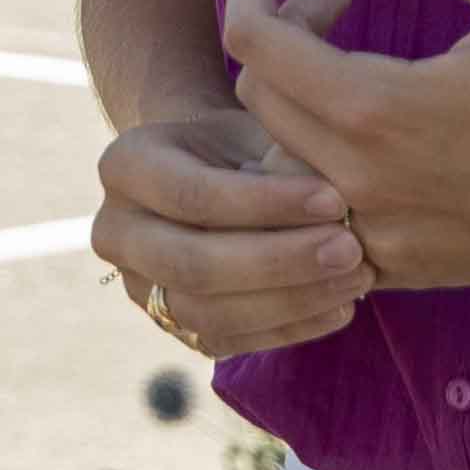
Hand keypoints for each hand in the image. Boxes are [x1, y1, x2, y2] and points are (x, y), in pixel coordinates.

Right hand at [95, 103, 372, 353]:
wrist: (209, 175)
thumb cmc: (240, 145)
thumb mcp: (254, 129)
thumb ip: (281, 155)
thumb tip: (331, 200)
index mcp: (125, 166)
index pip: (192, 195)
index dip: (265, 204)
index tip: (335, 200)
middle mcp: (115, 232)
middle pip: (192, 264)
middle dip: (279, 261)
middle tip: (350, 249)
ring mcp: (138, 287)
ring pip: (207, 313)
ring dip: (289, 302)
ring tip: (355, 278)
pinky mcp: (172, 327)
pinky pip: (227, 341)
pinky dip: (288, 329)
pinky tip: (339, 307)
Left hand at [216, 0, 469, 289]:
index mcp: (377, 109)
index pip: (251, 41)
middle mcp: (360, 181)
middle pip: (259, 95)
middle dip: (285, 31)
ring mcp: (377, 235)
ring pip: (278, 161)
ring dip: (297, 101)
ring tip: (350, 59)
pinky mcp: (399, 268)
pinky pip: (315, 219)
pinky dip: (321, 166)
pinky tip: (370, 127)